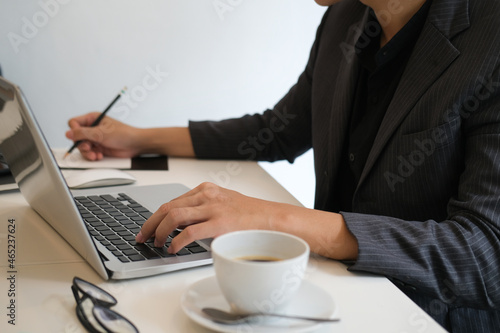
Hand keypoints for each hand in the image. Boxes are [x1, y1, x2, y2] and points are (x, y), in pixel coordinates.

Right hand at [65, 112, 141, 159]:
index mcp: (92, 119)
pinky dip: (92, 156)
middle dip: (82, 145)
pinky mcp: (98, 148)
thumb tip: (68, 133)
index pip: (74, 123)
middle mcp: (92, 128)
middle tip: (89, 148)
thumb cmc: (123, 134)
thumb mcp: (101, 133)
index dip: (74, 130)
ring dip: (87, 152)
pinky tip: (99, 156)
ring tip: (95, 155)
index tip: (79, 137)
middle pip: (76, 137)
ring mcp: (95, 139)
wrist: (135, 144)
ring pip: (82, 147)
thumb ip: (83, 133)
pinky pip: (89, 153)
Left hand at [135, 182, 279, 252]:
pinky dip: (176, 242)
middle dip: (150, 224)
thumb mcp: (222, 204)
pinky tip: (173, 249)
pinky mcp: (220, 223)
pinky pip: (189, 232)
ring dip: (160, 232)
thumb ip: (202, 209)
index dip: (155, 216)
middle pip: (167, 207)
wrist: (272, 218)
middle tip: (143, 237)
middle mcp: (206, 195)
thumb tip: (180, 225)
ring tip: (157, 244)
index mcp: (205, 189)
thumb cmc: (249, 215)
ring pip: (173, 217)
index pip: (172, 202)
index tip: (147, 228)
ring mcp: (213, 208)